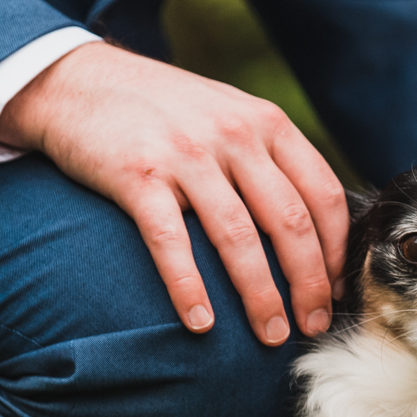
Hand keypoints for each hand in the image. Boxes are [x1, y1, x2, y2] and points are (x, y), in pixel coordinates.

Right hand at [0, 43, 347, 345]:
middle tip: (313, 325)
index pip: (323, 194)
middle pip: (289, 223)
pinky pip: (171, 242)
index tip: (338, 290)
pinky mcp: (137, 176)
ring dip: (260, 296)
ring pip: (238, 239)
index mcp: (266, 123)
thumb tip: (312, 227)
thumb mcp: (228, 114)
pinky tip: (201, 323)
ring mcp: (185, 154)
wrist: (79, 81)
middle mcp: (234, 136)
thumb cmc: (163, 110)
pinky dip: (189, 288)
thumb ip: (269, 157)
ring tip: (269, 335)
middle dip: (309, 284)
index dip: (336, 250)